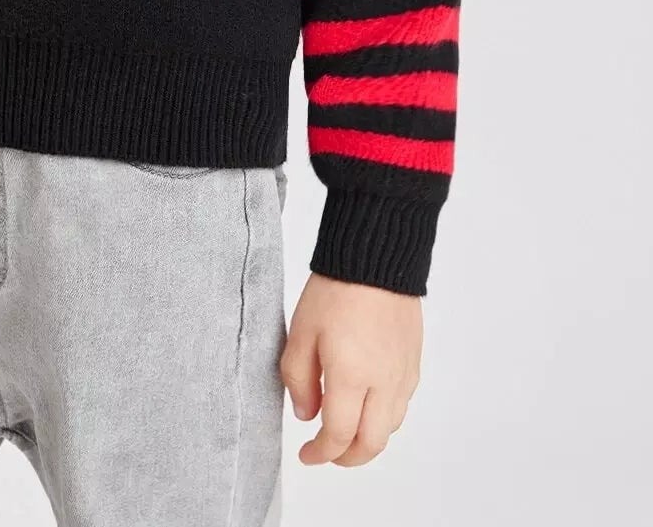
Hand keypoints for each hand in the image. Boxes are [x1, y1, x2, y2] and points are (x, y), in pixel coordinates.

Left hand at [279, 271, 421, 465]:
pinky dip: (383, 417)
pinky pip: (401, 404)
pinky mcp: (413, 361)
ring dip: (368, 439)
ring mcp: (403, 373)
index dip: (321, 453)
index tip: (306, 454)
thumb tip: (307, 415)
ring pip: (391, 427)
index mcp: (352, 377)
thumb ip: (299, 379)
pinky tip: (366, 403)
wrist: (376, 256)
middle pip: (372, 443)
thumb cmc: (335, 290)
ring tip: (344, 430)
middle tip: (326, 453)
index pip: (339, 436)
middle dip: (347, 458)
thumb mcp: (301, 332)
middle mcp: (384, 383)